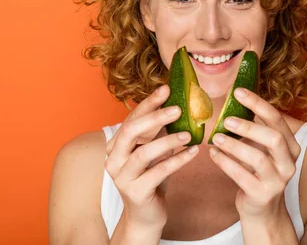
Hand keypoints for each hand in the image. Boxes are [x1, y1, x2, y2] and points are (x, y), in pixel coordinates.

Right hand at [104, 84, 199, 227]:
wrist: (145, 216)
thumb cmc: (150, 178)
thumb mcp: (152, 152)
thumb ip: (157, 133)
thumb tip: (178, 104)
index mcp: (115, 145)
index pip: (131, 118)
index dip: (149, 103)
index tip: (166, 89)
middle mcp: (113, 159)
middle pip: (131, 131)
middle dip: (155, 117)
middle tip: (178, 109)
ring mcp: (122, 177)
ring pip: (144, 153)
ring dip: (168, 141)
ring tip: (189, 134)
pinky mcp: (136, 192)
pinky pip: (158, 172)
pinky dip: (177, 160)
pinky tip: (193, 152)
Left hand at [208, 87, 300, 218]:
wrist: (261, 207)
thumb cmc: (258, 170)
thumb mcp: (262, 148)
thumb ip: (254, 128)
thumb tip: (232, 98)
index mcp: (291, 145)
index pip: (277, 119)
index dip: (258, 104)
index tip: (238, 92)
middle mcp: (289, 162)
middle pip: (273, 138)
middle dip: (249, 127)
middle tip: (226, 119)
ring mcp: (277, 180)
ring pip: (257, 158)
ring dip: (234, 145)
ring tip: (216, 137)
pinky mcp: (262, 195)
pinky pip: (241, 175)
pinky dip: (225, 162)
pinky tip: (213, 153)